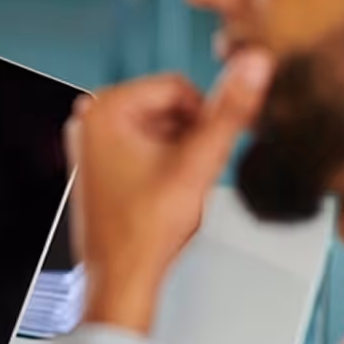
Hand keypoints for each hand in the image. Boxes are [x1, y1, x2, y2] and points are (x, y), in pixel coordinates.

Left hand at [65, 49, 272, 334]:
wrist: (121, 277)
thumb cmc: (144, 230)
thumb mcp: (198, 165)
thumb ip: (228, 114)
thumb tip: (252, 66)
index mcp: (104, 107)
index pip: (178, 86)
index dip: (203, 119)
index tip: (206, 150)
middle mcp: (90, 116)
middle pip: (167, 106)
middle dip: (189, 137)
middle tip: (189, 174)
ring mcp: (92, 137)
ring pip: (160, 126)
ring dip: (179, 150)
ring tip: (175, 186)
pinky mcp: (99, 158)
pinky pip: (145, 143)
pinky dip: (164, 161)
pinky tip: (164, 191)